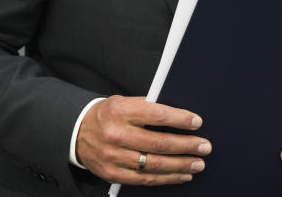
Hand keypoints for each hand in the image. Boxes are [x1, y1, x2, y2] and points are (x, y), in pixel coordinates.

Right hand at [75, 95, 211, 185]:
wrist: (77, 132)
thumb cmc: (107, 115)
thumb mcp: (123, 102)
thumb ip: (147, 107)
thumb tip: (180, 116)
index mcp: (120, 111)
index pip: (157, 115)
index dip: (180, 119)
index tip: (197, 122)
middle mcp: (116, 134)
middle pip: (158, 143)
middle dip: (186, 146)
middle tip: (204, 146)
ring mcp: (114, 157)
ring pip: (154, 164)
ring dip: (180, 165)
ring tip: (198, 163)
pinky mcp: (113, 174)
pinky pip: (144, 179)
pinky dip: (166, 178)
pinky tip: (181, 175)